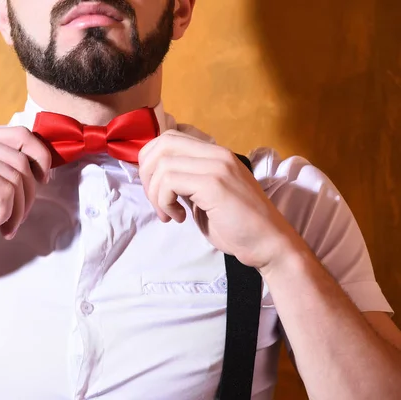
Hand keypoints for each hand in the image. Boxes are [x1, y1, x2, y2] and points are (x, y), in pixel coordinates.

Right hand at [0, 127, 51, 245]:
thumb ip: (1, 175)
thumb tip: (38, 177)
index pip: (21, 133)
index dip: (40, 156)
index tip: (43, 181)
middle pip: (24, 157)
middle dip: (31, 192)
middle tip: (20, 216)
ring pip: (18, 178)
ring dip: (18, 209)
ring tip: (5, 226)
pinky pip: (6, 191)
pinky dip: (5, 213)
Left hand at [138, 129, 301, 268]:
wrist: (269, 244)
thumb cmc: (238, 227)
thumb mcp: (205, 197)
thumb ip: (186, 182)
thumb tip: (156, 179)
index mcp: (215, 154)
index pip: (170, 138)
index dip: (151, 161)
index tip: (155, 189)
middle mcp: (217, 153)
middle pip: (162, 145)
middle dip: (147, 174)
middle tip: (156, 201)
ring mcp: (217, 166)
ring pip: (162, 165)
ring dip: (156, 194)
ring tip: (169, 214)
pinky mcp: (214, 184)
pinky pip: (170, 182)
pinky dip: (165, 202)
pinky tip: (179, 217)